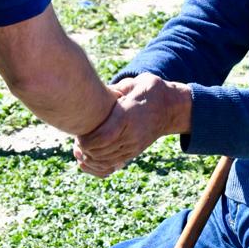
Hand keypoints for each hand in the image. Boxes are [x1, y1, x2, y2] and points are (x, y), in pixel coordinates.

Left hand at [73, 73, 191, 176]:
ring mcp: (135, 145)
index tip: (77, 134)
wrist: (172, 108)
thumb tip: (94, 91)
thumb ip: (115, 89)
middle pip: (102, 151)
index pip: (104, 135)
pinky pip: (114, 164)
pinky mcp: (135, 151)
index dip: (87, 139)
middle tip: (76, 140)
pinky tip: (91, 154)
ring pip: (107, 160)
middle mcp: (132, 134)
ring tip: (80, 147)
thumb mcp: (134, 83)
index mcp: (129, 115)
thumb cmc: (150, 90)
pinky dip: (100, 163)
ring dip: (91, 157)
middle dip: (85, 148)